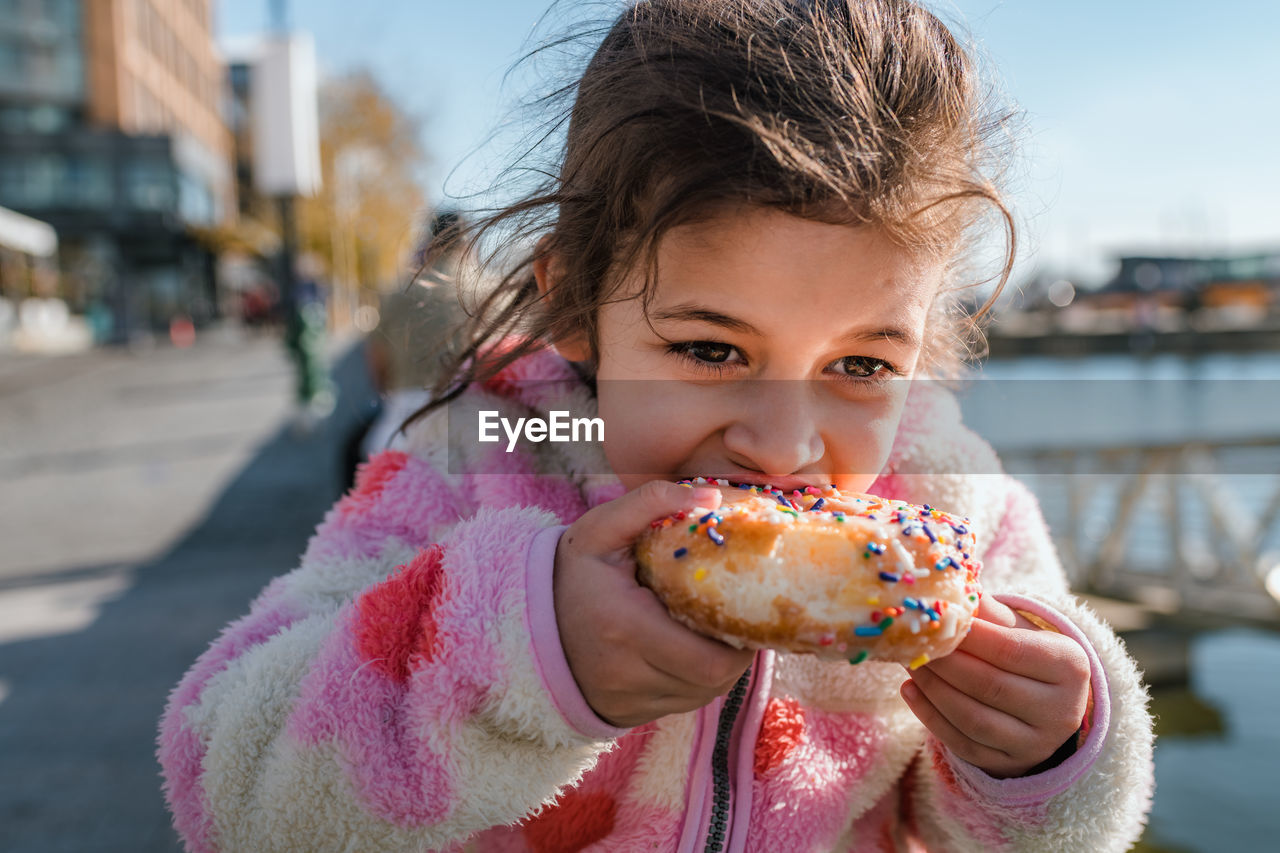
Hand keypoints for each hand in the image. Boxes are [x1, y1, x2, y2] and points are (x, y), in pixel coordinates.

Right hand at [554, 480, 755, 727]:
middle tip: (740, 614)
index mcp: (623, 628)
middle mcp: (627, 674)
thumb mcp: (601, 529)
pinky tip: (694, 647)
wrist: (523, 624)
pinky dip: (700, 678)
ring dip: (722, 664)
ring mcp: (629, 701)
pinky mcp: (630, 715)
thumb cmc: (571, 573)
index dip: (741, 637)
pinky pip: (685, 701)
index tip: (745, 603)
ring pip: (705, 694)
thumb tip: (712, 498)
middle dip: (738, 650)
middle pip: (714, 680)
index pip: (709, 657)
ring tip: (719, 627)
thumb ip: (653, 501)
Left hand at [900, 596, 1090, 777]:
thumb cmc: (1026, 656)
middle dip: (944, 663)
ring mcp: (1036, 744)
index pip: (1011, 651)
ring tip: (908, 663)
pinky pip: (962, 743)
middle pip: (989, 686)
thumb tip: (953, 583)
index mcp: (1070, 667)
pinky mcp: (1008, 765)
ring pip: (973, 718)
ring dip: (932, 689)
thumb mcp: (1019, 630)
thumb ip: (989, 612)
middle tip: (913, 643)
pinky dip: (929, 717)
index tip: (937, 620)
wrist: (1044, 706)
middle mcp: (1061, 711)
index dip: (969, 637)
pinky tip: (909, 690)